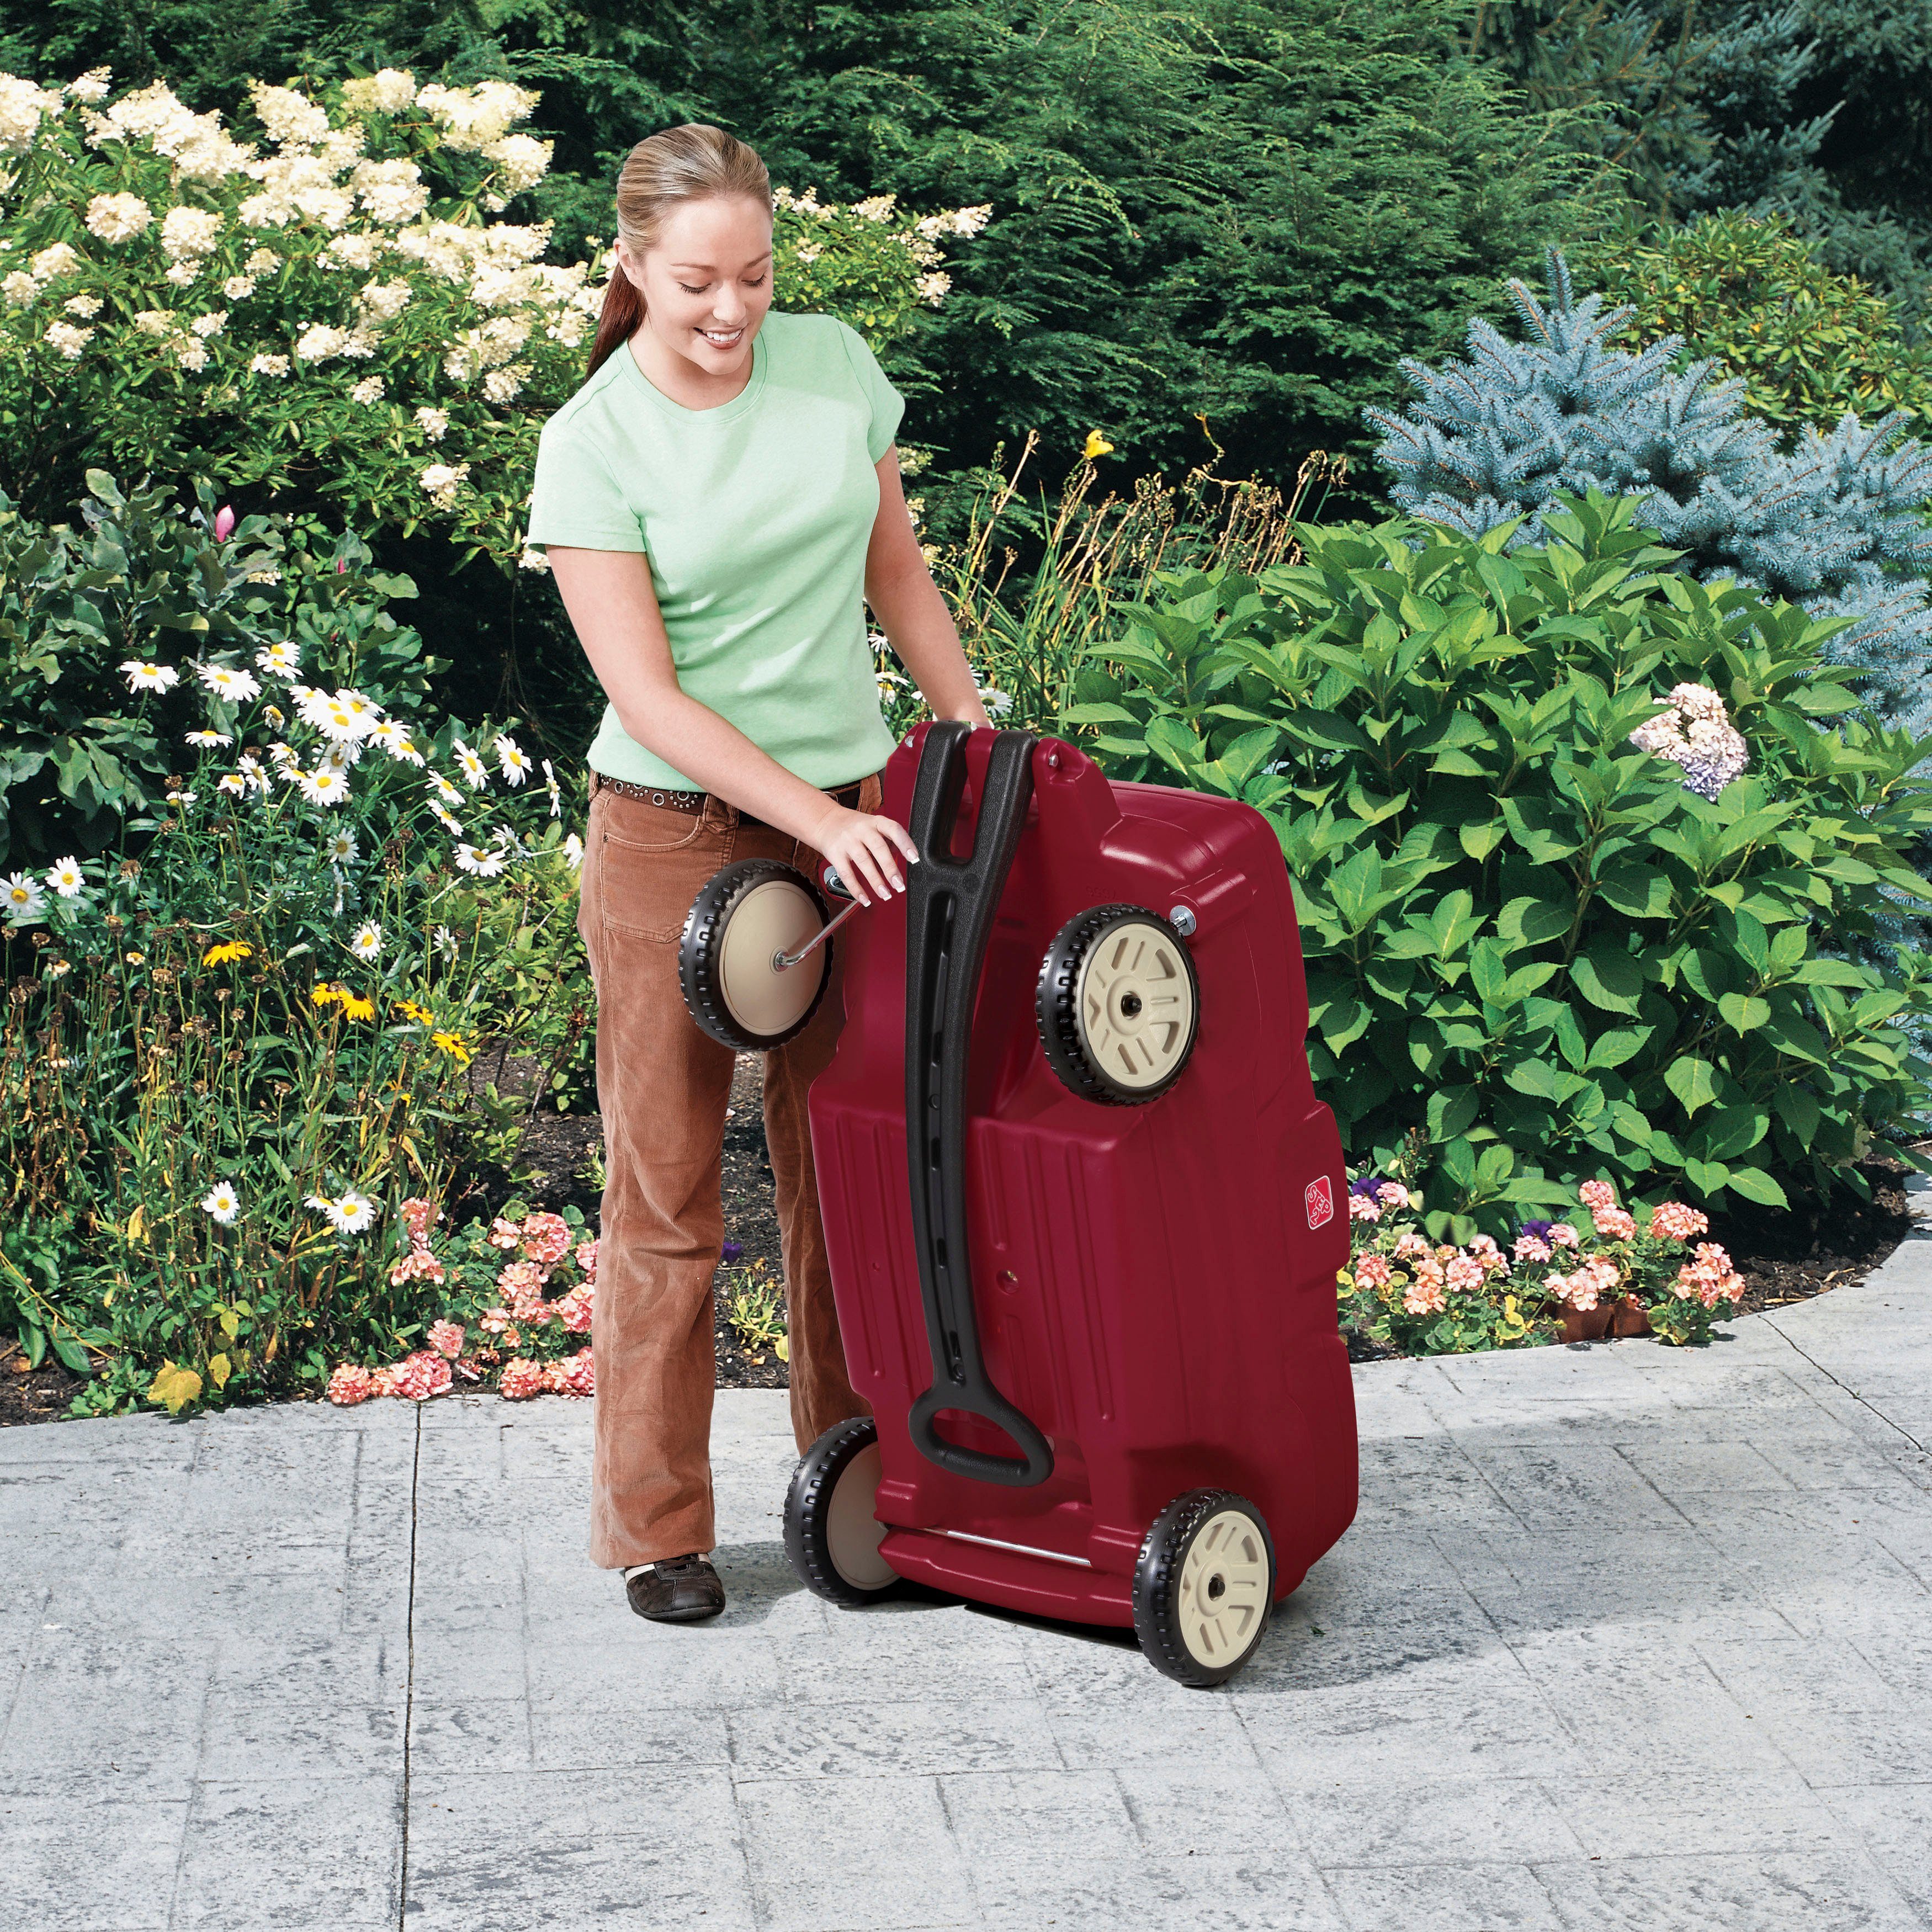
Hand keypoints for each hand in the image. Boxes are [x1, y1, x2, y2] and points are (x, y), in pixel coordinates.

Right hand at [806, 804, 920, 905]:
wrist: (825, 822)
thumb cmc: (854, 826)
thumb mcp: (873, 825)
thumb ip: (888, 839)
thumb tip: (901, 857)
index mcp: (876, 822)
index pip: (893, 830)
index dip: (905, 843)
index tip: (914, 858)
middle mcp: (862, 829)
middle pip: (878, 848)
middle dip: (890, 869)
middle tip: (899, 885)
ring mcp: (847, 841)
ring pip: (863, 862)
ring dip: (876, 881)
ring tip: (885, 894)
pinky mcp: (835, 854)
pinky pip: (846, 874)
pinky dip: (856, 889)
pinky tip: (865, 898)